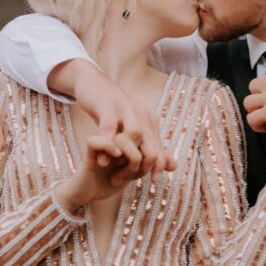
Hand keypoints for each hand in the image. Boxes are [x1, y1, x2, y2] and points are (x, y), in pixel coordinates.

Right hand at [49, 59, 175, 181]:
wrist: (93, 83)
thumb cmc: (112, 112)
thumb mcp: (132, 128)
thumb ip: (150, 147)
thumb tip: (172, 166)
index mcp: (149, 121)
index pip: (160, 150)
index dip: (157, 168)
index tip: (150, 182)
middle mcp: (141, 114)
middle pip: (151, 145)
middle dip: (144, 166)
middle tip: (131, 179)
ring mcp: (125, 108)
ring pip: (134, 135)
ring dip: (126, 156)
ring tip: (115, 169)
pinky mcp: (107, 106)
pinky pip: (109, 127)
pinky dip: (108, 144)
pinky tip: (103, 159)